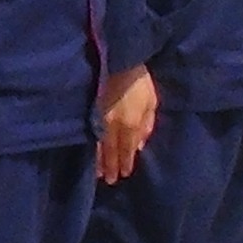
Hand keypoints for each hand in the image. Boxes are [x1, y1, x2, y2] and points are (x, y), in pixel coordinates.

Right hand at [96, 64, 161, 185]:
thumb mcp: (152, 103)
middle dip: (111, 166)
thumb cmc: (140, 82)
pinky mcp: (92, 112)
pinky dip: (93, 145)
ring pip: (101, 145)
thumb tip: (140, 145)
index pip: (127, 149)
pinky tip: (91, 152)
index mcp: (132, 124)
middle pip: (113, 151)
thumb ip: (147, 125)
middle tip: (109, 180)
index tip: (123, 175)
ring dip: (100, 160)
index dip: (125, 163)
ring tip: (98, 172)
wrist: (119, 62)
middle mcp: (115, 126)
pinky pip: (93, 133)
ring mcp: (102, 119)